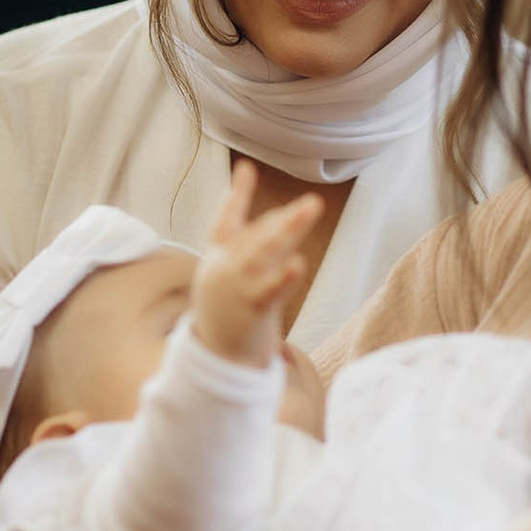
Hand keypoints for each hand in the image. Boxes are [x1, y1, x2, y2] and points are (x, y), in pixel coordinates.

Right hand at [193, 160, 321, 365]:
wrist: (217, 362)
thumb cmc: (231, 316)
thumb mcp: (232, 279)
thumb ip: (253, 251)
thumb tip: (284, 223)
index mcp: (218, 259)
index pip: (226, 221)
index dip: (236, 194)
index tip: (246, 168)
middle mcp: (224, 268)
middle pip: (257, 235)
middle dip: (284, 219)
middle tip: (312, 203)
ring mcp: (235, 288)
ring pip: (265, 253)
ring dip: (289, 230)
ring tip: (310, 211)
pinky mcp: (249, 311)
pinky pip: (269, 290)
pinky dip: (283, 277)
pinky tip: (298, 264)